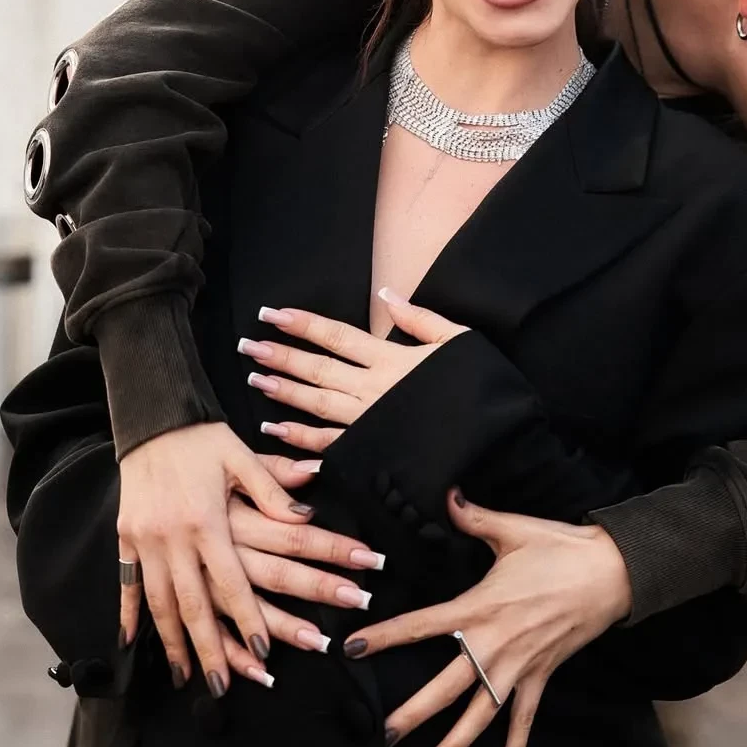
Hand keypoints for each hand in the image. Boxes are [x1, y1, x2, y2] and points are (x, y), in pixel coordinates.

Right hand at [117, 422, 370, 694]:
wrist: (151, 417)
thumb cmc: (203, 437)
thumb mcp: (242, 455)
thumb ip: (273, 488)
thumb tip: (308, 512)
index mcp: (208, 519)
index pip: (232, 582)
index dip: (249, 620)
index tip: (265, 654)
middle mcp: (174, 537)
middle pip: (195, 605)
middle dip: (211, 650)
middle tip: (225, 687)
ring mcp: (145, 541)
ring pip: (160, 604)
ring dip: (174, 644)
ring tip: (187, 676)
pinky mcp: (126, 538)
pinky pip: (128, 584)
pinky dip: (131, 615)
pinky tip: (133, 642)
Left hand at [239, 291, 466, 429]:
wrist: (499, 442)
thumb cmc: (484, 389)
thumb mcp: (459, 341)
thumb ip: (421, 319)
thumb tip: (387, 295)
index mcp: (393, 359)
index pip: (338, 337)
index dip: (303, 324)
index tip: (273, 314)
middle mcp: (375, 389)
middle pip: (318, 368)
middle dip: (280, 356)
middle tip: (247, 346)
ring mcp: (371, 422)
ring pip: (316, 404)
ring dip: (283, 391)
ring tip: (253, 379)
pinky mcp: (374, 451)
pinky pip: (331, 443)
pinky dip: (300, 439)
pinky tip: (274, 430)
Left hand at [341, 491, 632, 746]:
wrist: (612, 572)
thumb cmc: (561, 549)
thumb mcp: (512, 529)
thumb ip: (473, 516)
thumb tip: (448, 495)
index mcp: (479, 607)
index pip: (423, 624)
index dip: (387, 636)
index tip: (353, 648)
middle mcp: (494, 644)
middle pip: (447, 686)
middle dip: (414, 713)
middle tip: (384, 735)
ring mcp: (519, 666)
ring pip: (481, 714)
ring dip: (455, 745)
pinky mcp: (542, 675)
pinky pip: (525, 719)